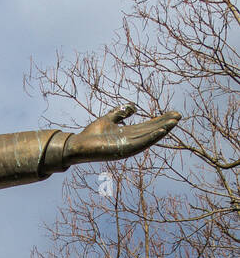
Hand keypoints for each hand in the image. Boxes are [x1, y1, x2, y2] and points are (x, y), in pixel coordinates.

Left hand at [63, 104, 180, 164]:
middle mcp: (130, 141)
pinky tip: (160, 131)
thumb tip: (134, 106)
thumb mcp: (109, 118)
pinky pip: (140, 144)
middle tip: (179, 116)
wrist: (78, 144)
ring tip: (174, 122)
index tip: (173, 113)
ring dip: (162, 130)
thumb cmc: (92, 134)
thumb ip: (121, 112)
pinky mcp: (123, 150)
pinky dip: (151, 138)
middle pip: (151, 131)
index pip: (148, 126)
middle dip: (165, 124)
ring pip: (148, 137)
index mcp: (128, 134)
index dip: (160, 120)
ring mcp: (127, 146)